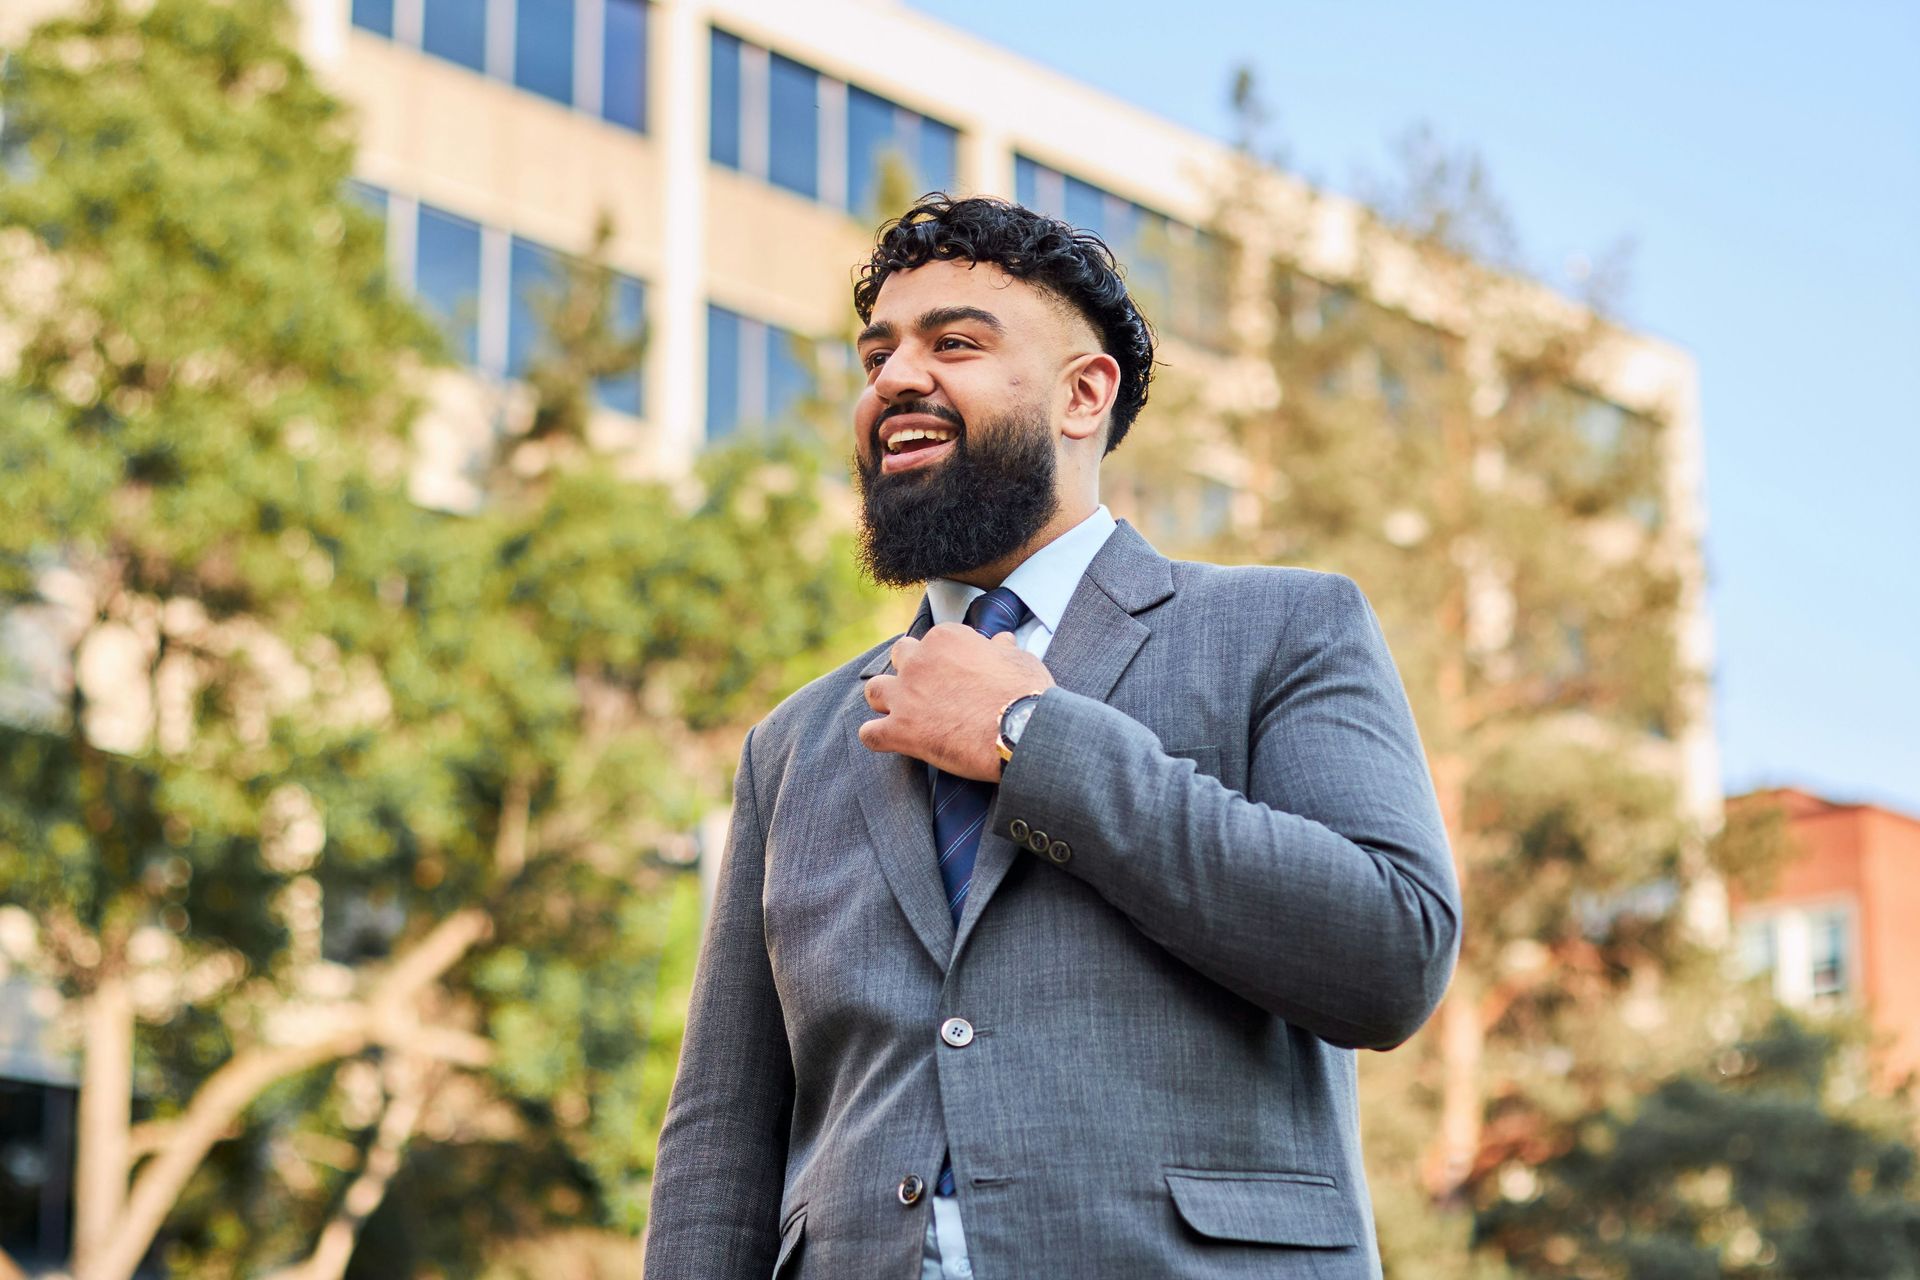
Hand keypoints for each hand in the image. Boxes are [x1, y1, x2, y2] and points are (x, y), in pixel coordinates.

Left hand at [859, 624, 1054, 780]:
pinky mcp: (900, 731)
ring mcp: (905, 696)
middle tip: (928, 690)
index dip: (945, 660)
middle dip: (910, 671)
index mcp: (946, 639)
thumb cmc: (1025, 692)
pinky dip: (878, 738)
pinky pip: (869, 734)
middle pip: (900, 656)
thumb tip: (1001, 641)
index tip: (959, 676)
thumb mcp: (1018, 660)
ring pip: (874, 691)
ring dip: (885, 701)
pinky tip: (892, 742)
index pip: (934, 642)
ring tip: (903, 714)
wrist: (1020, 729)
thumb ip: (1001, 649)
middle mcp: (919, 661)